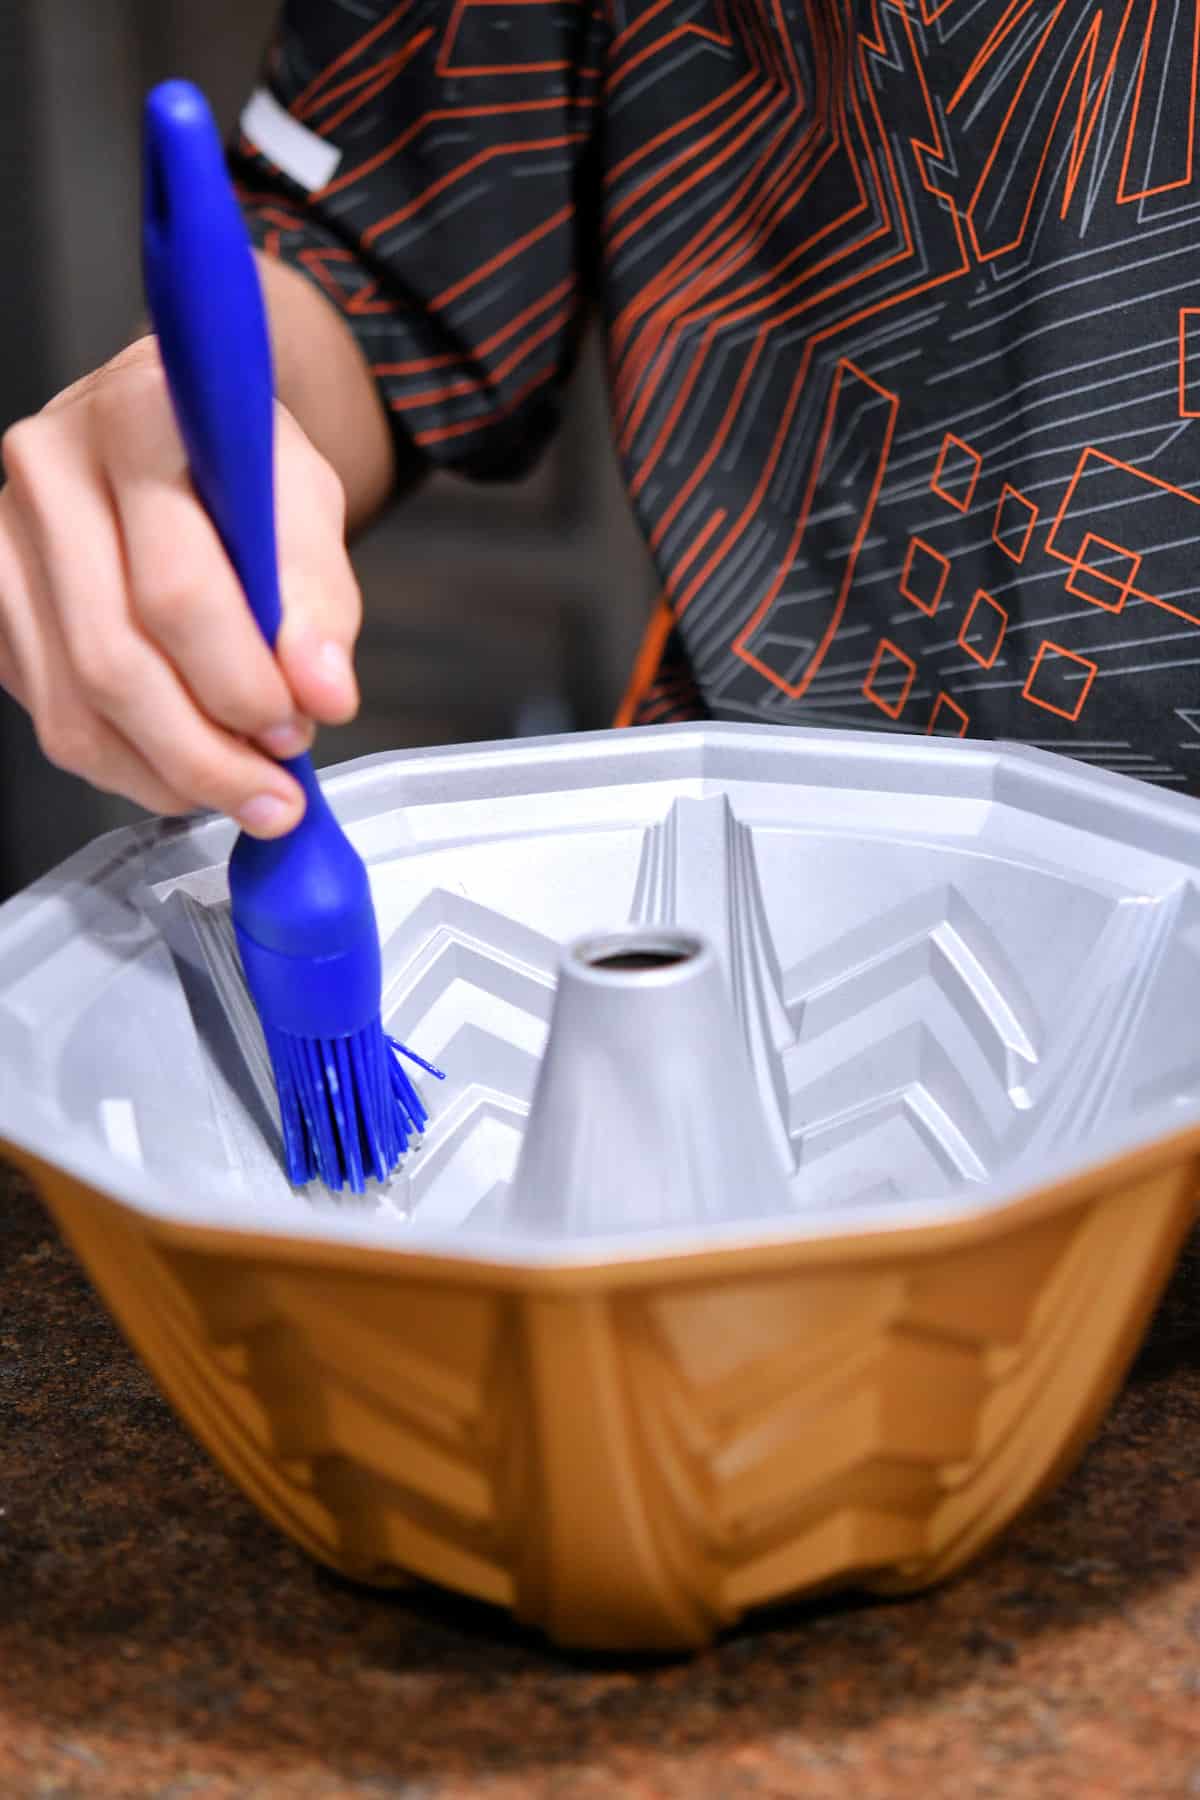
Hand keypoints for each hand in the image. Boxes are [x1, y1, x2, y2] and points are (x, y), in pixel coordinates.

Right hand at [0, 335, 362, 836]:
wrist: (176, 438)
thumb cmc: (241, 469)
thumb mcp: (306, 502)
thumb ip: (320, 597)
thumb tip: (321, 693)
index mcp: (136, 419)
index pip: (176, 589)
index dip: (242, 681)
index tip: (301, 724)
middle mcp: (49, 469)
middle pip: (114, 663)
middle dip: (208, 753)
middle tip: (276, 792)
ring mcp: (2, 537)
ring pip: (75, 710)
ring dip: (171, 775)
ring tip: (244, 788)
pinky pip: (55, 719)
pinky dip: (132, 766)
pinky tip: (186, 765)